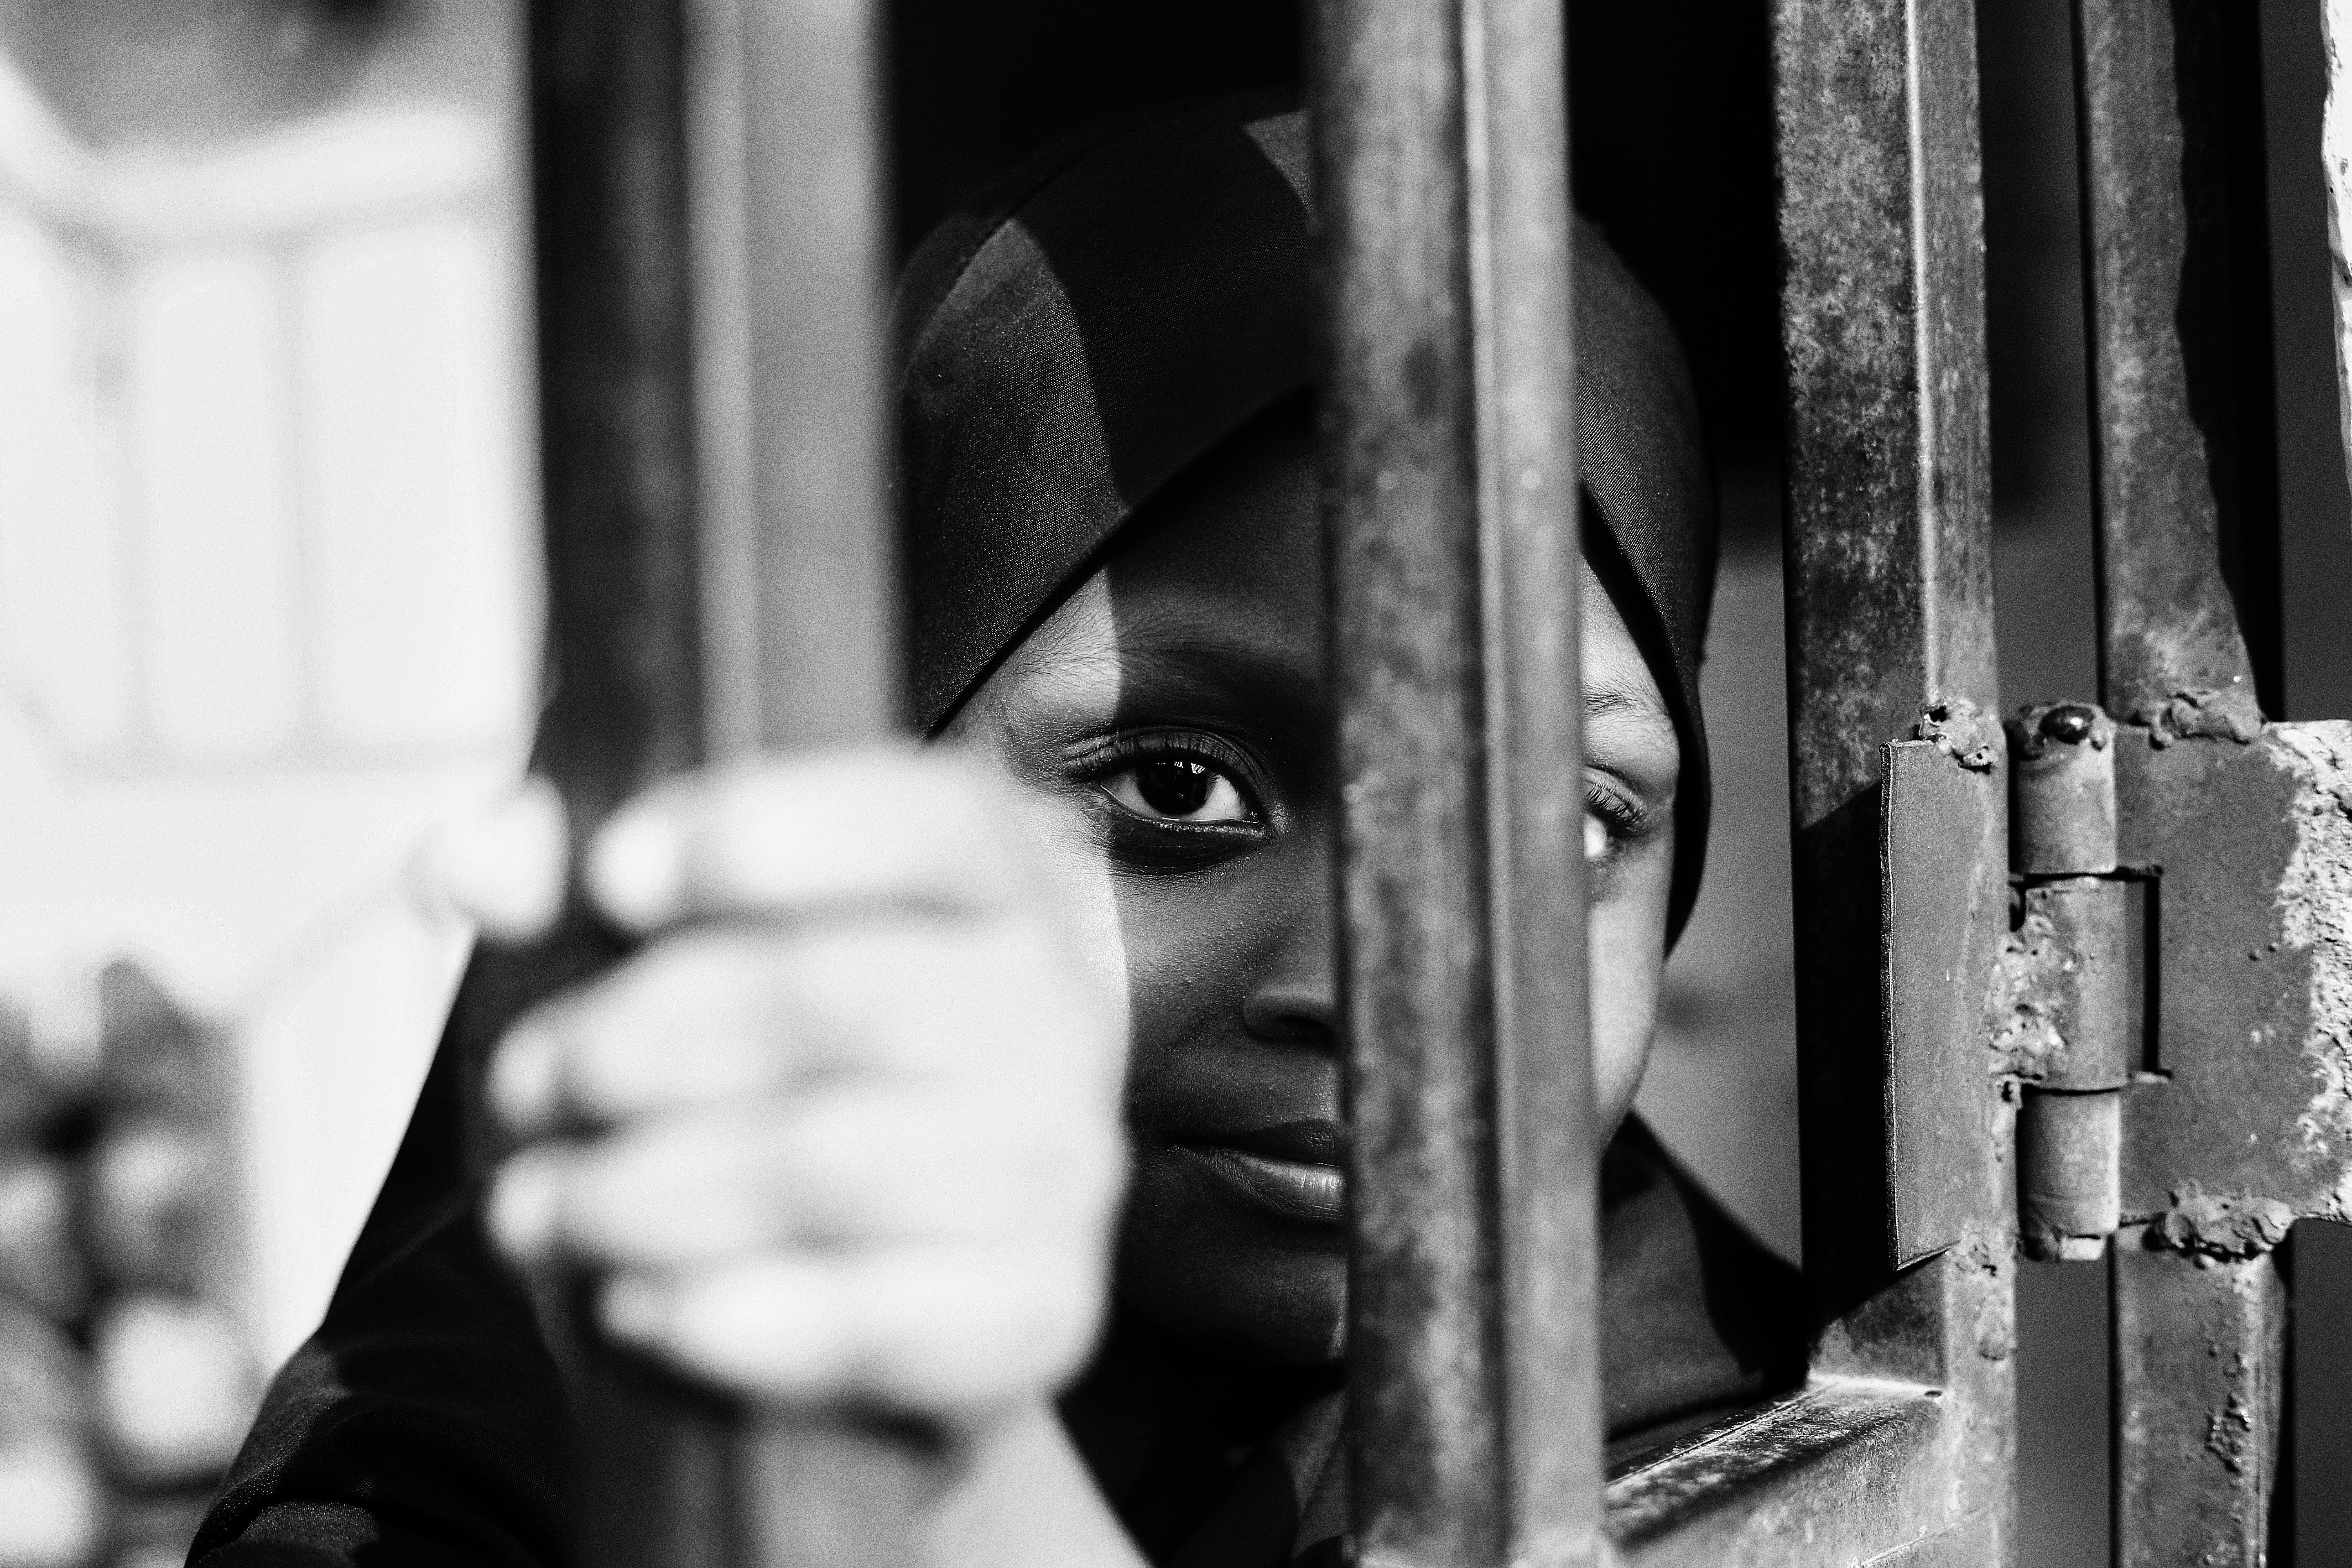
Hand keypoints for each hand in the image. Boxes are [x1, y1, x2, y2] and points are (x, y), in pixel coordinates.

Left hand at [432, 750, 1126, 1438]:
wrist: (845, 1279)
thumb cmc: (747, 1078)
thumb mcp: (644, 954)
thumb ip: (562, 884)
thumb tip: (478, 862)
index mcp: (993, 881)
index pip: (929, 820)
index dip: (770, 833)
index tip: (613, 876)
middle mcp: (1056, 1011)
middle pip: (844, 996)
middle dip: (647, 1040)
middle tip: (533, 1078)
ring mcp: (1065, 1167)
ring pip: (834, 1166)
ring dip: (649, 1190)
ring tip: (542, 1207)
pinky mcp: (1044, 1313)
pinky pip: (882, 1323)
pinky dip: (732, 1322)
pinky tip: (637, 1306)